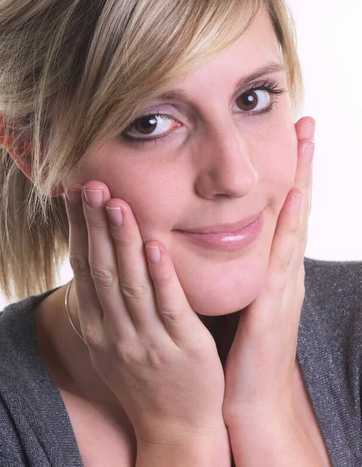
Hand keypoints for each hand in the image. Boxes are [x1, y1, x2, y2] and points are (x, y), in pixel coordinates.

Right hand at [63, 183, 226, 445]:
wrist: (175, 428)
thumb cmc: (145, 374)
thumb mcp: (112, 340)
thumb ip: (105, 298)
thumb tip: (97, 252)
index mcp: (97, 325)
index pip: (83, 267)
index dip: (79, 228)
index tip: (77, 192)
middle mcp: (115, 331)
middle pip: (101, 270)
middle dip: (94, 226)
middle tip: (92, 185)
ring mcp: (148, 341)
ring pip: (130, 285)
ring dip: (123, 243)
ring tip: (118, 205)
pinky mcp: (183, 348)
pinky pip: (169, 308)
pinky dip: (160, 277)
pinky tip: (156, 247)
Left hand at [222, 116, 314, 422]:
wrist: (250, 401)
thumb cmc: (239, 350)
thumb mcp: (240, 300)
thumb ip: (233, 270)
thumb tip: (215, 238)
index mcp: (272, 269)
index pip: (284, 211)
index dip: (289, 172)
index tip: (291, 132)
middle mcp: (283, 271)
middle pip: (297, 207)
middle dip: (302, 163)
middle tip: (307, 121)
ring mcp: (284, 286)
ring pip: (294, 222)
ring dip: (299, 178)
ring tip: (303, 139)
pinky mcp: (274, 307)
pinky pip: (281, 260)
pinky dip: (288, 227)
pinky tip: (290, 196)